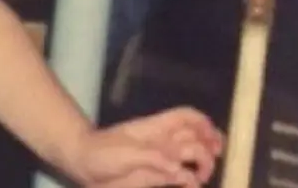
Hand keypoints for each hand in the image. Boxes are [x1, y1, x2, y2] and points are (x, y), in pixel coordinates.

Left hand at [65, 107, 223, 187]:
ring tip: (200, 177)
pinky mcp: (159, 177)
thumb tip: (181, 169)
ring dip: (203, 166)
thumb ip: (154, 159)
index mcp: (157, 128)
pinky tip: (191, 186)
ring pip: (193, 158)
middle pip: (197, 138)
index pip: (187, 117)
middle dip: (209, 148)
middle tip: (208, 163)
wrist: (83, 167)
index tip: (214, 141)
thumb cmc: (101, 152)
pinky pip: (183, 178)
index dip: (205, 124)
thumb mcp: (126, 153)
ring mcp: (163, 159)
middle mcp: (164, 141)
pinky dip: (192, 182)